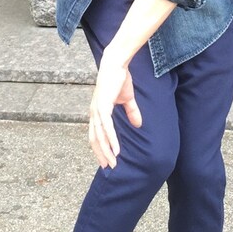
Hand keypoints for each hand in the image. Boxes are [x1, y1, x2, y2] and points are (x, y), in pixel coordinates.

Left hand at [88, 47, 142, 168]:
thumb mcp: (127, 99)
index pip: (96, 134)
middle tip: (108, 168)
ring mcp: (97, 110)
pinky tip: (116, 150)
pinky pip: (107, 128)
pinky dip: (111, 140)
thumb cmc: (119, 79)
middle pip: (95, 139)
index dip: (100, 147)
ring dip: (107, 151)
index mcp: (97, 111)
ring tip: (113, 163)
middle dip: (101, 154)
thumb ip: (131, 112)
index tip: (105, 159)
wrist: (116, 64)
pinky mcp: (103, 106)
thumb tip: (139, 124)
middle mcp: (94, 113)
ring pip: (100, 136)